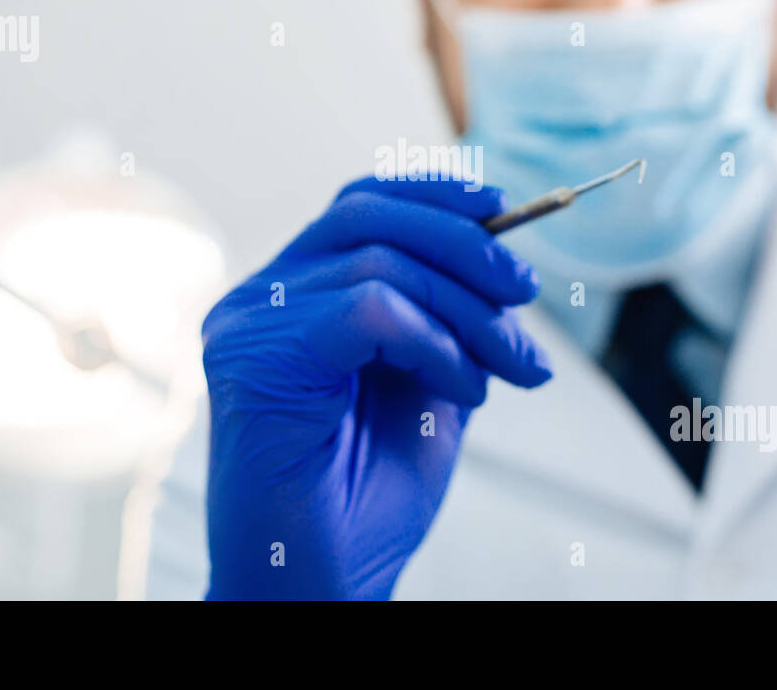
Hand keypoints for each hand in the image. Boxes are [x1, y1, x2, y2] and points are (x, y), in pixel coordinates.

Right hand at [201, 177, 549, 598]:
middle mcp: (261, 298)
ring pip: (379, 261)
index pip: (359, 203)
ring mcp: (250, 324)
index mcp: (295, 294)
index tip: (505, 208)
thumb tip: (503, 253)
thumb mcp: (430, 382)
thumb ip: (448, 315)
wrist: (326, 583)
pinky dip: (436, 341)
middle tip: (526, 295)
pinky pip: (370, 310)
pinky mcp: (255, 357)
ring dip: (468, 310)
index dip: (432, 193)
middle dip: (467, 247)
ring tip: (507, 366)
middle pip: (369, 215)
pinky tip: (463, 389)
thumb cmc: (366, 496)